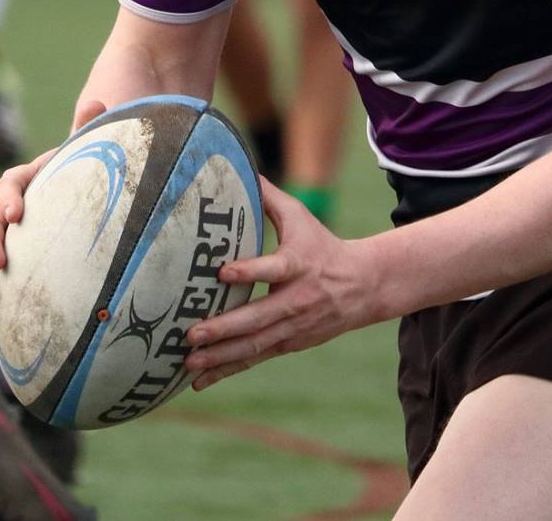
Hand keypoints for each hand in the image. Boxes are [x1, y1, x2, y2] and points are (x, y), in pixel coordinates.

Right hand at [0, 98, 105, 333]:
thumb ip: (88, 129)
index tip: (17, 212)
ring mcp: (11, 241)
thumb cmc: (85, 176)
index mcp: (28, 181)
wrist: (87, 205)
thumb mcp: (88, 154)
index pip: (10, 183)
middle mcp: (13, 211)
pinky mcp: (15, 269)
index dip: (10, 196)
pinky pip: (0, 289)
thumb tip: (97, 101)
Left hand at [183, 178, 382, 390]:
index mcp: (298, 265)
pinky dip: (227, 370)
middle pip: (259, 318)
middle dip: (224, 328)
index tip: (223, 271)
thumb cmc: (322, 246)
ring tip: (189, 361)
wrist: (363, 286)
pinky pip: (255, 359)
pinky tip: (199, 381)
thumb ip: (270, 199)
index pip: (273, 269)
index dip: (250, 271)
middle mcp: (296, 300)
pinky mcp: (288, 344)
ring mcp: (293, 327)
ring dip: (221, 356)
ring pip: (254, 345)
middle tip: (192, 332)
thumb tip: (242, 168)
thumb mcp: (301, 219)